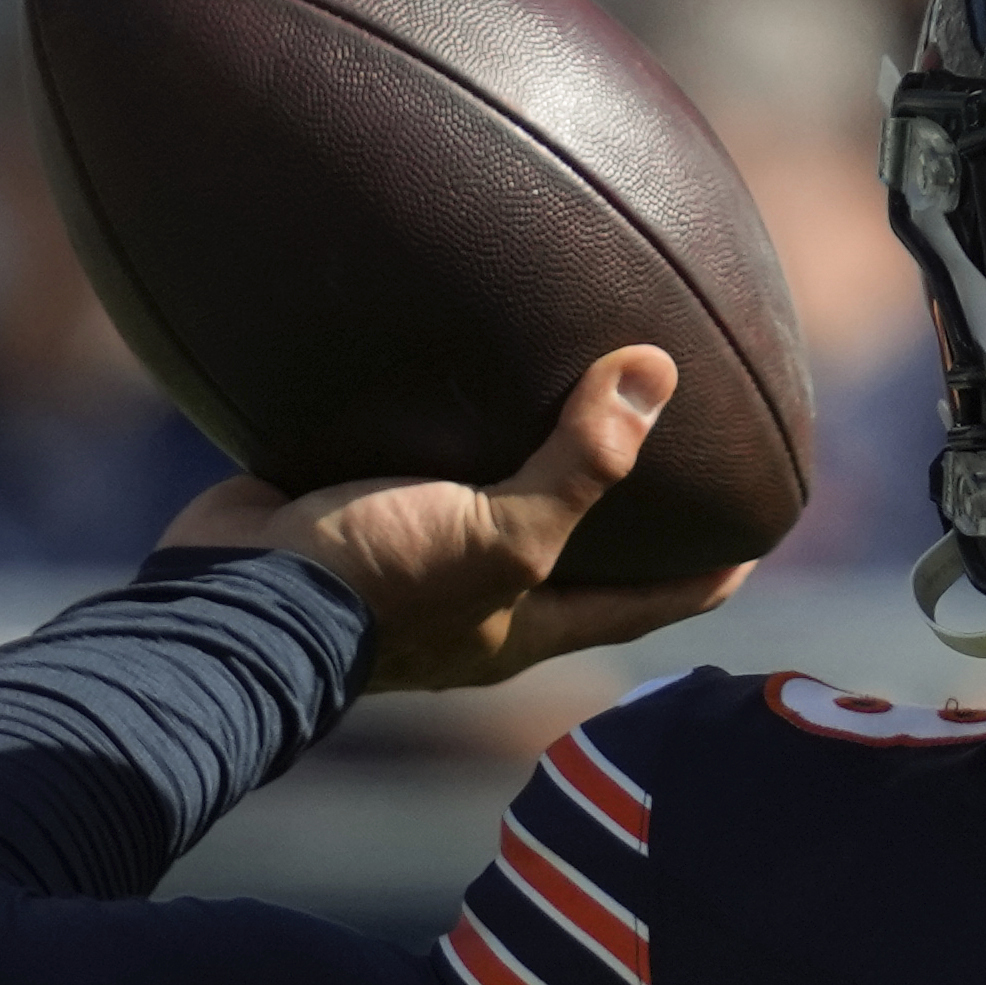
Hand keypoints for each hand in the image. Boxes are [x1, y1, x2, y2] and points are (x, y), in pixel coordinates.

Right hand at [159, 346, 750, 692]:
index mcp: (525, 623)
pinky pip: (404, 458)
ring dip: (519, 453)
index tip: (756, 540)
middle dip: (617, 511)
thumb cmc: (377, 589)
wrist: (229, 599)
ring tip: (559, 383)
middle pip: (571, 552)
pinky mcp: (347, 509)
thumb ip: (581, 465)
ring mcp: (408, 555)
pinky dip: (430, 419)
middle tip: (669, 450)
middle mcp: (474, 596)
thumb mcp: (501, 535)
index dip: (705, 576)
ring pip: (485, 497)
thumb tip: (656, 373)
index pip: (645, 602)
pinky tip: (444, 361)